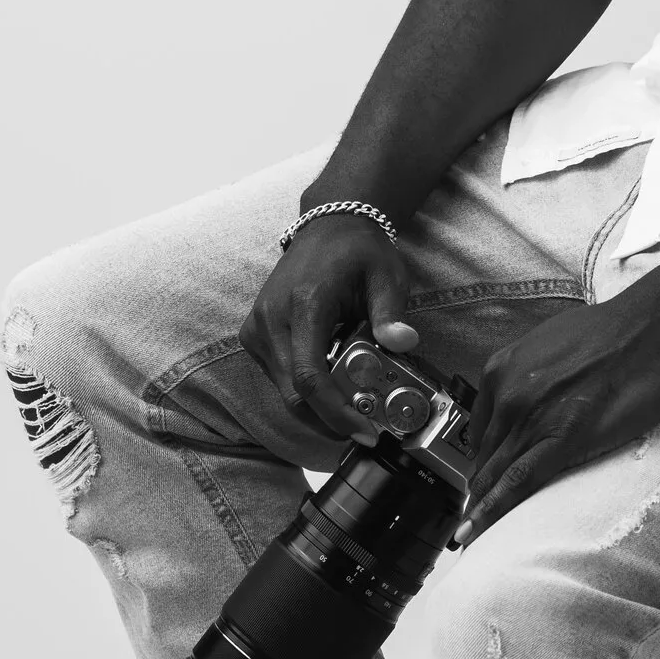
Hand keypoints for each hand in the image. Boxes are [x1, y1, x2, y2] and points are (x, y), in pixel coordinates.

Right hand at [239, 209, 422, 443]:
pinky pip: (279, 378)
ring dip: (319, 406)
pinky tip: (335, 381)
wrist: (327, 226)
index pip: (310, 378)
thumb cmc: (358, 251)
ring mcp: (257, 329)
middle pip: (293, 395)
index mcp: (303, 306)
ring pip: (284, 391)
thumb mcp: (386, 276)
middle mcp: (271, 320)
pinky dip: (306, 390)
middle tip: (366, 430)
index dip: (335, 413)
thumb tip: (404, 342)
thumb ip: (391, 312)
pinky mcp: (255, 335)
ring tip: (355, 403)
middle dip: (330, 420)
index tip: (363, 432)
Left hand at [453, 257, 659, 548]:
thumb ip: (531, 375)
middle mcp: (508, 393)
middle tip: (467, 518)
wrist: (657, 325)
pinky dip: (492, 512)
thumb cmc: (619, 330)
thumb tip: (532, 401)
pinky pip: (518, 483)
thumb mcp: (553, 344)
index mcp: (503, 368)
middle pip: (483, 456)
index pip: (479, 428)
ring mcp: (533, 418)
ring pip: (494, 474)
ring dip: (478, 507)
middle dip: (475, 489)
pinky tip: (476, 531)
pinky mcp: (563, 440)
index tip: (479, 479)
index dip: (479, 459)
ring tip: (467, 535)